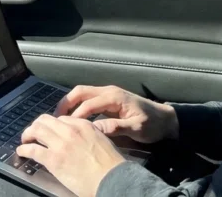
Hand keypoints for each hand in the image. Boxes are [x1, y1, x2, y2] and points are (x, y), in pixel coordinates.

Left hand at [17, 115, 124, 196]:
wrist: (112, 180)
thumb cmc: (111, 165)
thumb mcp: (102, 141)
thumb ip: (88, 135)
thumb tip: (78, 138)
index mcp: (83, 125)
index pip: (61, 118)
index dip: (53, 125)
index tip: (50, 131)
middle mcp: (69, 130)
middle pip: (45, 120)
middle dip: (37, 125)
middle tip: (34, 133)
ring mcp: (60, 144)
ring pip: (36, 130)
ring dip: (27, 134)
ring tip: (25, 140)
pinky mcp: (52, 159)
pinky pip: (32, 150)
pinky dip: (24, 149)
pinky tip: (22, 152)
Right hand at [54, 85, 178, 143]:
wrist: (166, 119)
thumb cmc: (152, 124)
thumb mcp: (137, 128)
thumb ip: (116, 127)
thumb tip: (95, 128)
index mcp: (114, 97)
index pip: (88, 104)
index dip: (76, 116)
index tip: (66, 128)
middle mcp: (108, 91)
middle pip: (80, 92)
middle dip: (66, 103)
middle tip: (55, 118)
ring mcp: (108, 93)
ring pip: (82, 93)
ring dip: (70, 103)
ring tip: (60, 118)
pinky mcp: (108, 99)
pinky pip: (88, 98)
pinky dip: (77, 105)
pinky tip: (73, 118)